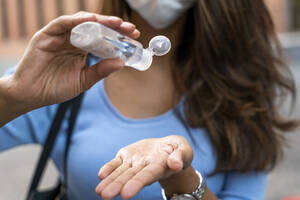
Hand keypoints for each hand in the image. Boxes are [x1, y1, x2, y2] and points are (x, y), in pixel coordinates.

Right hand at [3, 11, 139, 111]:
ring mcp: (60, 36)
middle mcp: (72, 40)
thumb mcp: (84, 80)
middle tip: (130, 28)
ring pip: (82, 23)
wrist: (31, 95)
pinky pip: (63, 24)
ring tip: (116, 23)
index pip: (103, 38)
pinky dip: (77, 21)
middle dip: (114, 26)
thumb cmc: (56, 88)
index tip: (134, 36)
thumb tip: (121, 63)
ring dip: (100, 21)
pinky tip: (91, 21)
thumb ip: (100, 71)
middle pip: (95, 28)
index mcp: (82, 50)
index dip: (118, 35)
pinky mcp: (46, 35)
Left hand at [95, 135, 193, 199]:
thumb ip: (179, 155)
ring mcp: (134, 162)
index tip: (126, 194)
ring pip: (121, 172)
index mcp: (159, 166)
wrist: (167, 147)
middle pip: (130, 177)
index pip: (146, 176)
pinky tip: (101, 175)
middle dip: (118, 185)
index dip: (137, 184)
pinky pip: (116, 162)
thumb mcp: (183, 149)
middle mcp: (144, 167)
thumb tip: (175, 164)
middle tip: (106, 196)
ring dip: (110, 181)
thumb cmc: (178, 150)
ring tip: (99, 192)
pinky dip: (109, 168)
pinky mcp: (127, 156)